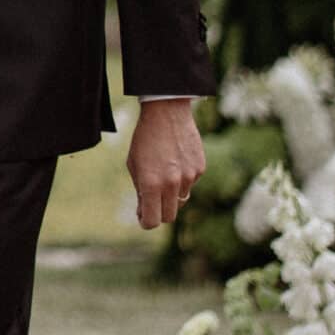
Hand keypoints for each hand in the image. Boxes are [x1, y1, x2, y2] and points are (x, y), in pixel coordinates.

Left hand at [126, 98, 205, 231]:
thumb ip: (141, 191)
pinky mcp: (200, 169)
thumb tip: (145, 213)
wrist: (166, 112)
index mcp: (152, 184)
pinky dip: (182, 179)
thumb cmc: (145, 139)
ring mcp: (189, 177)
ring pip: (181, 199)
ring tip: (163, 173)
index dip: (146, 222)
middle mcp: (172, 184)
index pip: (152, 221)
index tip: (143, 217)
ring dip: (171, 194)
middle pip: (169, 216)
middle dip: (160, 213)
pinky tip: (175, 160)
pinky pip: (190, 183)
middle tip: (152, 202)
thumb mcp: (134, 165)